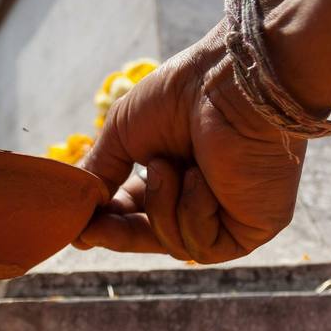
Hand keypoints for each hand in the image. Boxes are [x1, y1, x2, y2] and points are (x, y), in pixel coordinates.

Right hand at [77, 23, 303, 263]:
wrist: (228, 82)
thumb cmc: (181, 96)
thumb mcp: (123, 135)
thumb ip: (101, 175)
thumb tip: (77, 220)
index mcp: (174, 174)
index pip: (136, 213)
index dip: (108, 222)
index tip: (79, 227)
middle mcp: (202, 197)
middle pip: (154, 237)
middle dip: (121, 233)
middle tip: (92, 230)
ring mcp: (230, 215)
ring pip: (178, 246)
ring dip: (161, 207)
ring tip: (167, 165)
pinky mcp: (254, 228)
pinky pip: (206, 247)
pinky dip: (193, 214)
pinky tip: (199, 178)